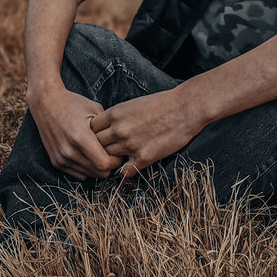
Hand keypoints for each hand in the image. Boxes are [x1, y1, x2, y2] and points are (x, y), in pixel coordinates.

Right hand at [28, 86, 123, 180]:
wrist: (46, 103)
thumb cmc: (73, 104)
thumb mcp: (95, 110)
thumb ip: (108, 129)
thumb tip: (121, 144)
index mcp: (80, 137)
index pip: (104, 164)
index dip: (115, 161)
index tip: (118, 152)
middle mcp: (69, 151)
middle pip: (98, 172)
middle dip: (108, 166)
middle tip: (111, 154)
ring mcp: (61, 158)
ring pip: (89, 175)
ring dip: (97, 168)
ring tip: (99, 153)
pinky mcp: (56, 161)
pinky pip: (78, 174)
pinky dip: (86, 168)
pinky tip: (88, 156)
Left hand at [89, 88, 203, 179]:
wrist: (186, 108)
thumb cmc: (162, 103)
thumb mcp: (132, 104)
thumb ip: (117, 117)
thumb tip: (105, 128)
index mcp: (115, 114)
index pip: (91, 128)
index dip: (95, 133)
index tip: (102, 136)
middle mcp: (119, 130)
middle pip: (96, 145)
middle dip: (101, 148)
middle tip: (108, 150)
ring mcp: (130, 145)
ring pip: (109, 159)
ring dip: (113, 160)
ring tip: (120, 158)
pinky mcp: (144, 157)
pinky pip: (125, 172)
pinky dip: (125, 171)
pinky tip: (130, 166)